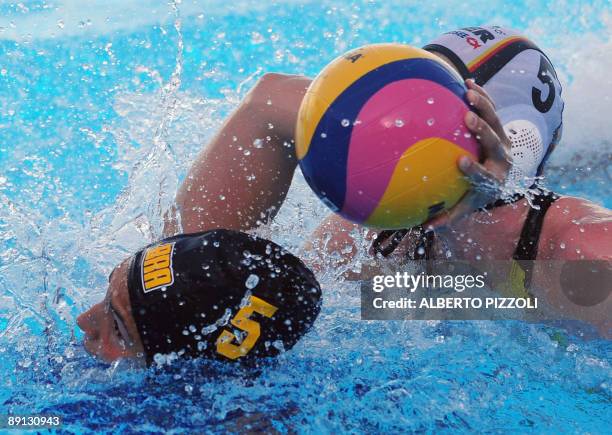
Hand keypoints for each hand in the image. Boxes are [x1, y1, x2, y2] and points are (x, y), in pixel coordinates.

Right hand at [429, 79, 512, 229]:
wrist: (500, 179)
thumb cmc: (474, 194)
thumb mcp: (463, 207)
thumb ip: (446, 217)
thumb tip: (422, 227)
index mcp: (492, 180)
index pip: (484, 175)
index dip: (474, 169)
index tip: (460, 162)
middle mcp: (502, 160)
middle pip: (496, 143)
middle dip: (483, 130)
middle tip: (467, 119)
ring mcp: (503, 142)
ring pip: (497, 121)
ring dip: (484, 106)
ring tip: (468, 92)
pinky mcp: (500, 128)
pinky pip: (492, 108)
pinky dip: (482, 95)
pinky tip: (466, 81)